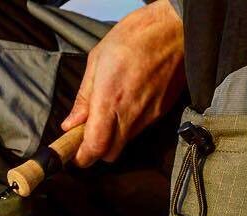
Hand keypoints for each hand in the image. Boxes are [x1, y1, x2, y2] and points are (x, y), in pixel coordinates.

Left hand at [62, 0, 184, 167]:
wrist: (175, 28)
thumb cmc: (134, 37)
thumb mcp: (97, 60)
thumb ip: (84, 98)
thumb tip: (71, 123)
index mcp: (109, 100)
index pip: (95, 147)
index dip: (83, 157)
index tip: (76, 154)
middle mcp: (130, 114)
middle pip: (110, 154)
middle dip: (98, 150)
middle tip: (90, 134)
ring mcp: (149, 116)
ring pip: (126, 142)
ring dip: (114, 135)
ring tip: (111, 110)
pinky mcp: (162, 112)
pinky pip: (141, 128)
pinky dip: (131, 124)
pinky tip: (129, 101)